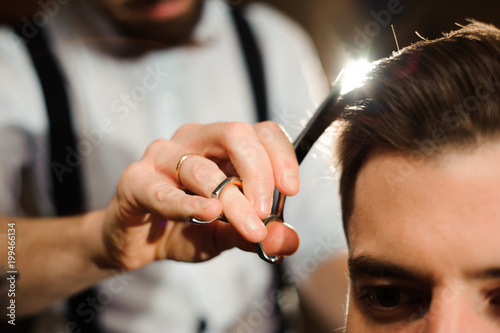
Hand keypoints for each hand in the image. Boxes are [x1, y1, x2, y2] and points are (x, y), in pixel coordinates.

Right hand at [99, 121, 299, 269]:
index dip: (281, 155)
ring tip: (250, 228)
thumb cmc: (184, 229)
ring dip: (232, 201)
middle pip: (235, 134)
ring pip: (202, 167)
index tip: (291, 190)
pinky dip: (189, 203)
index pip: (259, 132)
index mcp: (221, 147)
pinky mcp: (135, 180)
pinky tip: (209, 213)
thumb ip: (255, 235)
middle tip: (266, 212)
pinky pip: (165, 191)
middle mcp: (193, 141)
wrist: (138, 246)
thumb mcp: (225, 234)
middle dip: (259, 172)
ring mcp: (162, 156)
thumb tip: (288, 241)